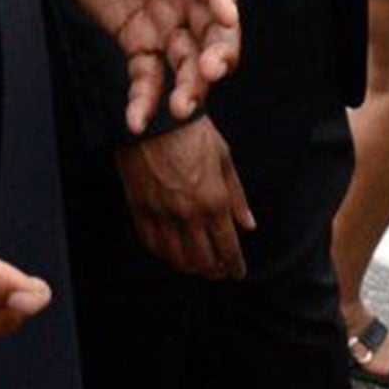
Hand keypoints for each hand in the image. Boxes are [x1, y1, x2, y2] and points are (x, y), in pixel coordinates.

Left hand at [58, 0, 240, 131]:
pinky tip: (137, 121)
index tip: (229, 16)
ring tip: (180, 109)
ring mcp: (169, 24)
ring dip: (189, 86)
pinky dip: (145, 100)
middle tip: (211, 73)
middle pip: (213, 30)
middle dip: (218, 53)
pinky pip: (149, 77)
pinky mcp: (143, 46)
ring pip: (188, 62)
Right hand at [113, 116, 253, 278]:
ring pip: (176, 258)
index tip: (237, 273)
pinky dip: (163, 253)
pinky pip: (151, 242)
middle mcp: (188, 213)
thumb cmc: (193, 133)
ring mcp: (161, 212)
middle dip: (214, 270)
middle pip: (203, 260)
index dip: (234, 266)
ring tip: (195, 265)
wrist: (153, 116)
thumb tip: (248, 226)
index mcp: (214, 201)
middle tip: (217, 270)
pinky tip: (170, 251)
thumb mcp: (223, 159)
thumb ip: (237, 196)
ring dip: (189, 267)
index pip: (228, 249)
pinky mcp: (139, 206)